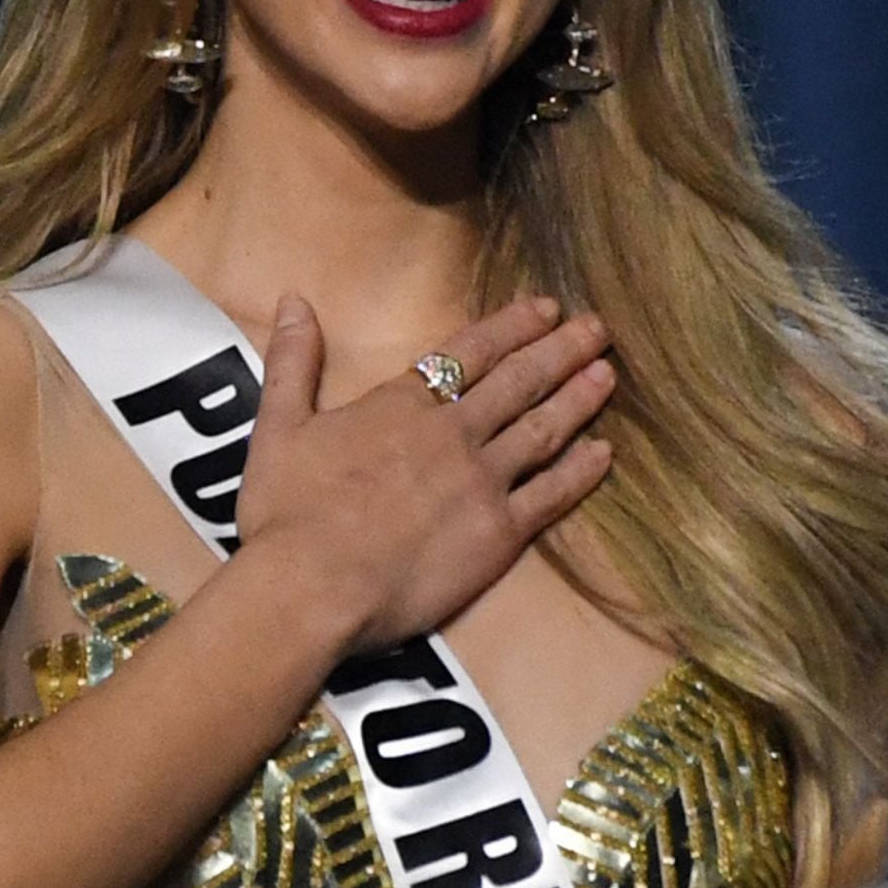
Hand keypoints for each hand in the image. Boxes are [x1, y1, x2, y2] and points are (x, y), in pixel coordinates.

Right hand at [234, 294, 615, 651]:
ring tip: (609, 373)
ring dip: (578, 398)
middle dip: (561, 350)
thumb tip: (293, 300)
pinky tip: (604, 453)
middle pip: (519, 381)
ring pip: (543, 430)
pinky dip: (581, 472)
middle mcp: (452, 433)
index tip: (547, 307)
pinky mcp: (498, 535)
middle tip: (599, 327)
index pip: (469, 352)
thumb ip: (293, 361)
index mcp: (402, 404)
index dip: (512, 326)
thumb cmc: (288, 511)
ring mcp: (481, 482)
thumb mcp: (278, 425)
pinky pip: (550, 496)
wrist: (311, 587)